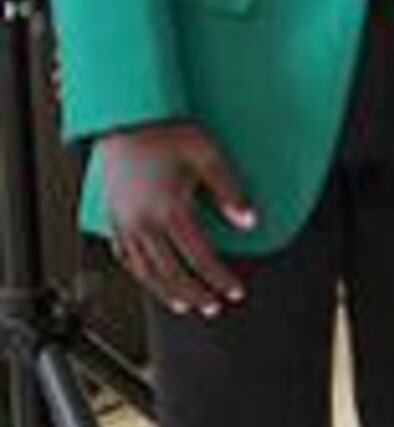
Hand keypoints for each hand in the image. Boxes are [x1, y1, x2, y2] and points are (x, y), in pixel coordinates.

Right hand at [90, 120, 254, 315]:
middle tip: (212, 307)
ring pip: (143, 270)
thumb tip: (250, 223)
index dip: (219, 279)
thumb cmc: (166, 133)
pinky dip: (139, 273)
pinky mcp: (111, 218)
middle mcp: (142, 222)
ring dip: (165, 291)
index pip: (199, 258)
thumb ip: (231, 193)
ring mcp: (123, 222)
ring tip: (184, 304)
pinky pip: (124, 255)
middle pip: (170, 272)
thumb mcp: (209, 158)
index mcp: (169, 210)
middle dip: (194, 294)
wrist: (125, 119)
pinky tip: (150, 279)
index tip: (234, 292)